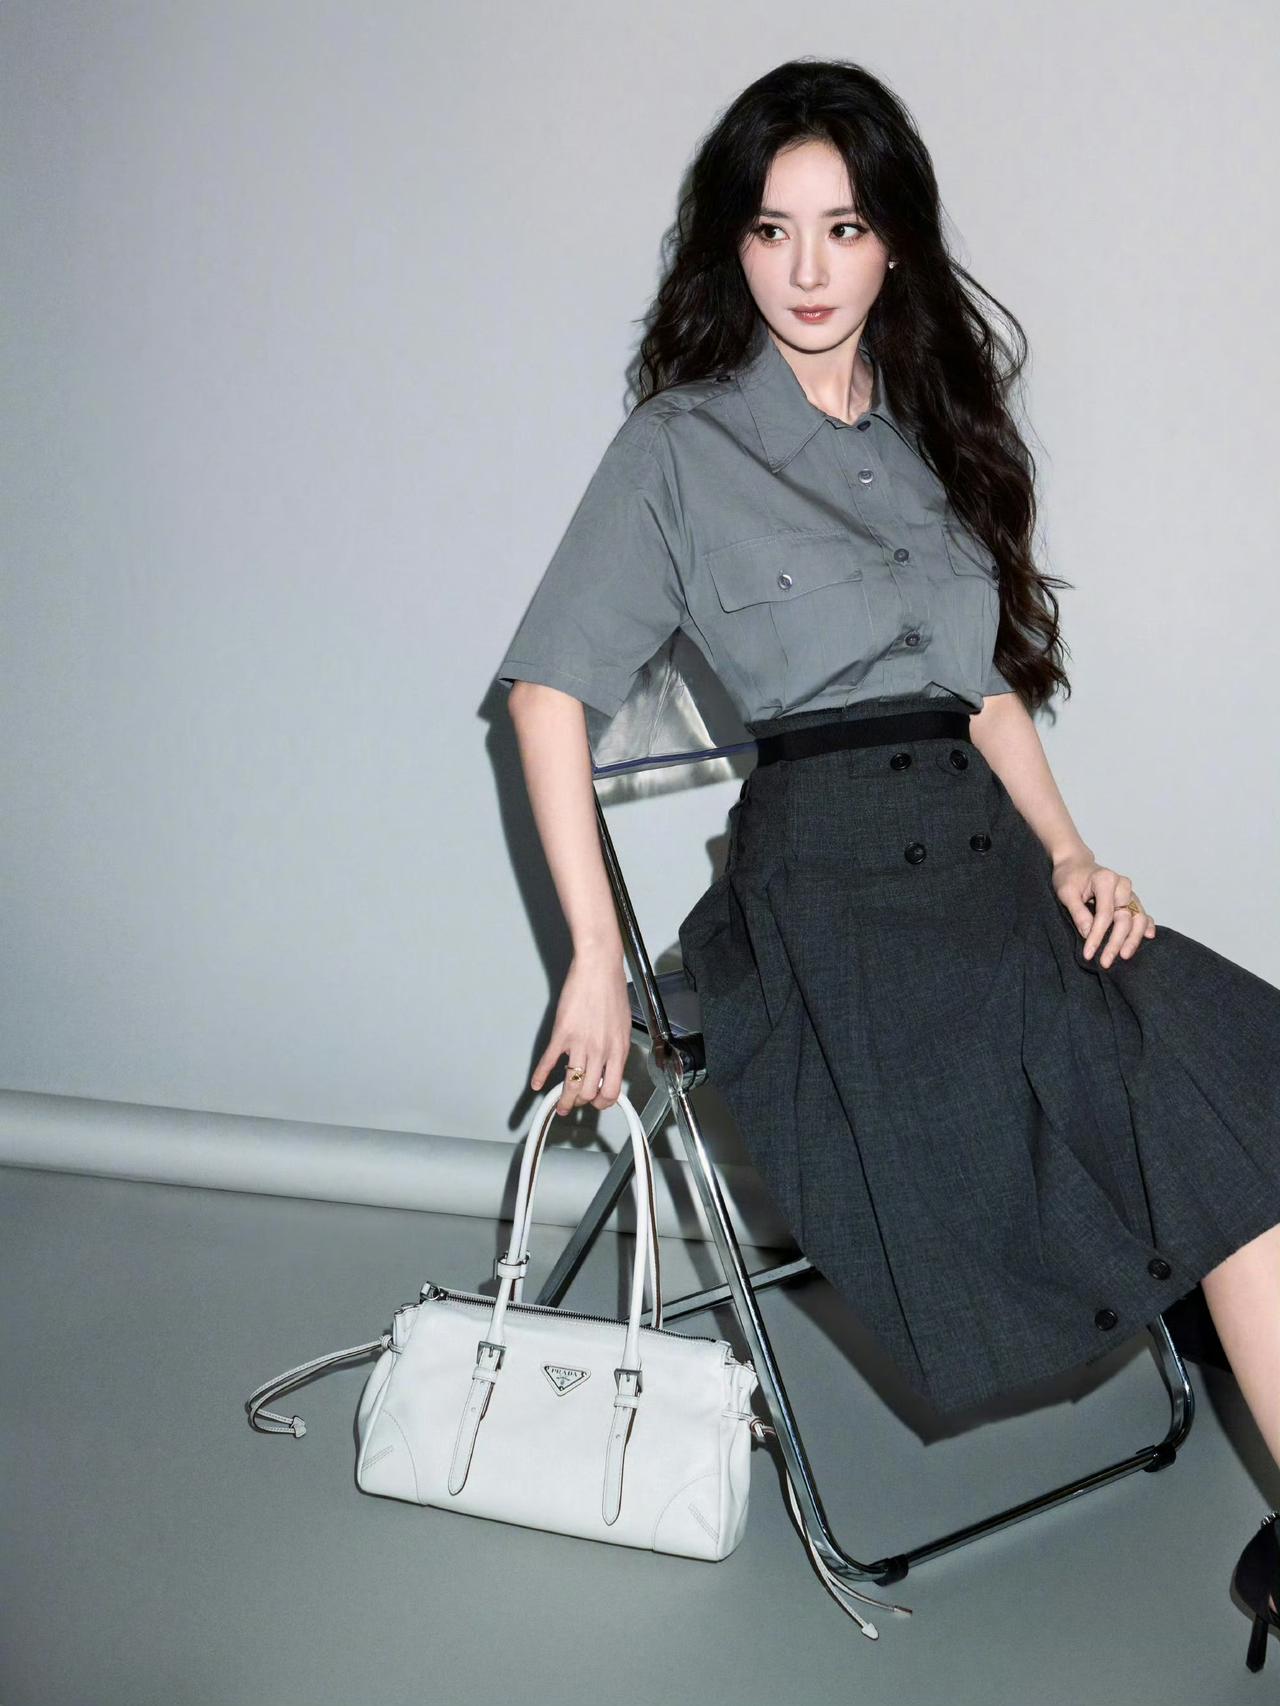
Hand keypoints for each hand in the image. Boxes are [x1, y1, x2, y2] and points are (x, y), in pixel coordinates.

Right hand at [529, 946, 632, 1115]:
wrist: (599, 968)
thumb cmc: (611, 990)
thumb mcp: (622, 1025)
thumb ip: (615, 1048)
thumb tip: (608, 1065)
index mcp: (618, 1049)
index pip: (612, 1090)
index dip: (603, 1102)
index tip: (596, 1102)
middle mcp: (601, 1050)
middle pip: (589, 1092)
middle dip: (580, 1103)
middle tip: (574, 1104)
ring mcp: (580, 1043)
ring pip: (571, 1083)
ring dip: (563, 1099)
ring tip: (559, 1105)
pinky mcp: (562, 1033)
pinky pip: (549, 1061)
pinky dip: (541, 1075)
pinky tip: (537, 1083)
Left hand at [1051, 852, 1155, 967]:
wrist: (1075, 864)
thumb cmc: (1069, 877)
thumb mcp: (1066, 893)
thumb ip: (1078, 912)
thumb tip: (1088, 934)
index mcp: (1106, 880)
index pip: (1105, 914)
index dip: (1097, 936)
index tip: (1089, 953)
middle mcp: (1122, 885)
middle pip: (1124, 919)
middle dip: (1115, 943)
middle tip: (1106, 962)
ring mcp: (1129, 892)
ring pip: (1138, 918)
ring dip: (1134, 939)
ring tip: (1124, 956)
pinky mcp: (1131, 899)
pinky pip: (1142, 914)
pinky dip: (1146, 925)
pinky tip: (1148, 937)